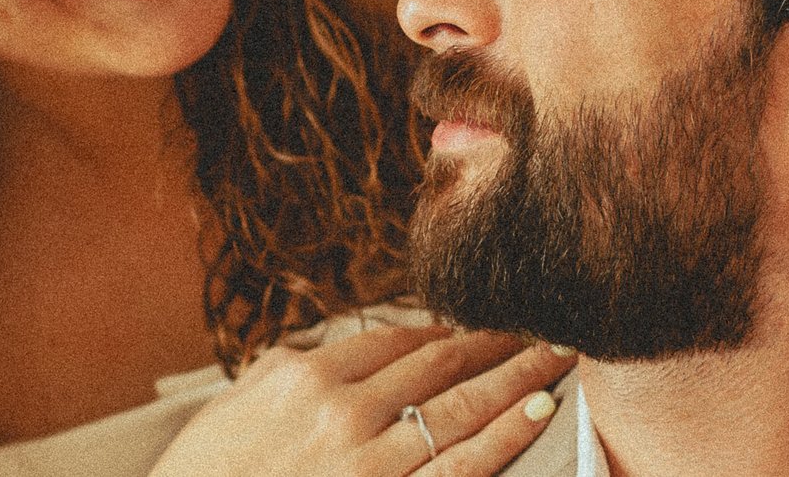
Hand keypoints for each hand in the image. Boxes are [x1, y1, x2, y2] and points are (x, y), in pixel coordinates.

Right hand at [148, 323, 575, 476]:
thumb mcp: (234, 408)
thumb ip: (285, 371)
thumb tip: (326, 351)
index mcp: (304, 376)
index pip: (394, 339)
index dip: (443, 331)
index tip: (474, 328)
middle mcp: (342, 410)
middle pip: (439, 364)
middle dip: (494, 344)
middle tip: (536, 326)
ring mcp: (368, 463)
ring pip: (460, 406)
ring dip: (514, 377)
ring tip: (554, 356)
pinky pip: (460, 468)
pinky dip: (504, 436)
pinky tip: (536, 412)